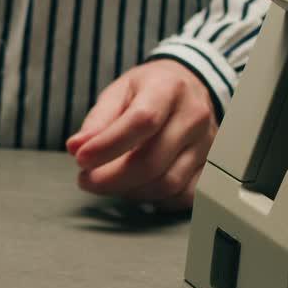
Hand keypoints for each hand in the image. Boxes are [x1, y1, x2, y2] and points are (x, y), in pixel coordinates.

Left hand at [65, 60, 217, 210]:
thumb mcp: (118, 92)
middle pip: (152, 161)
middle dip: (111, 179)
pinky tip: (135, 188)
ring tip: (108, 182)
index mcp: (168, 89)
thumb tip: (76, 147)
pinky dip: (154, 200)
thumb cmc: (149, 91)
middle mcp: (194, 116)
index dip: (107, 146)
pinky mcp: (211, 167)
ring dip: (129, 191)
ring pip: (167, 184)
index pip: (141, 122)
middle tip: (86, 179)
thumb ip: (97, 121)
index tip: (81, 159)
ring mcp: (207, 144)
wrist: (189, 87)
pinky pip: (183, 196)